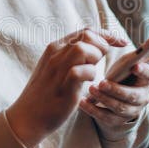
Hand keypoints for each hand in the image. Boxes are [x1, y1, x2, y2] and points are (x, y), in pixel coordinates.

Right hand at [6, 28, 128, 147]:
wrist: (27, 116)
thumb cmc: (45, 94)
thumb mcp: (55, 68)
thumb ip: (70, 57)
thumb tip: (93, 50)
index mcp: (55, 48)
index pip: (86, 31)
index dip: (107, 35)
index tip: (121, 43)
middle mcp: (55, 54)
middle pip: (87, 35)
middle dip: (102, 46)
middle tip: (101, 63)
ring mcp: (57, 68)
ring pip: (84, 48)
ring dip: (96, 59)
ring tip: (92, 73)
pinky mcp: (63, 85)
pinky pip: (83, 70)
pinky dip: (91, 74)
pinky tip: (89, 83)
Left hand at [79, 59, 148, 128]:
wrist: (119, 101)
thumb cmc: (124, 77)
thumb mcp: (131, 66)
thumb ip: (141, 56)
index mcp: (145, 81)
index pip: (148, 75)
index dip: (142, 71)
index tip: (134, 65)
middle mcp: (141, 98)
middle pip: (131, 96)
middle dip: (116, 90)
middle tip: (102, 83)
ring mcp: (130, 112)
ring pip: (119, 107)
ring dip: (104, 99)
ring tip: (91, 89)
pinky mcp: (117, 121)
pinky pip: (105, 117)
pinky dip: (93, 110)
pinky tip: (83, 102)